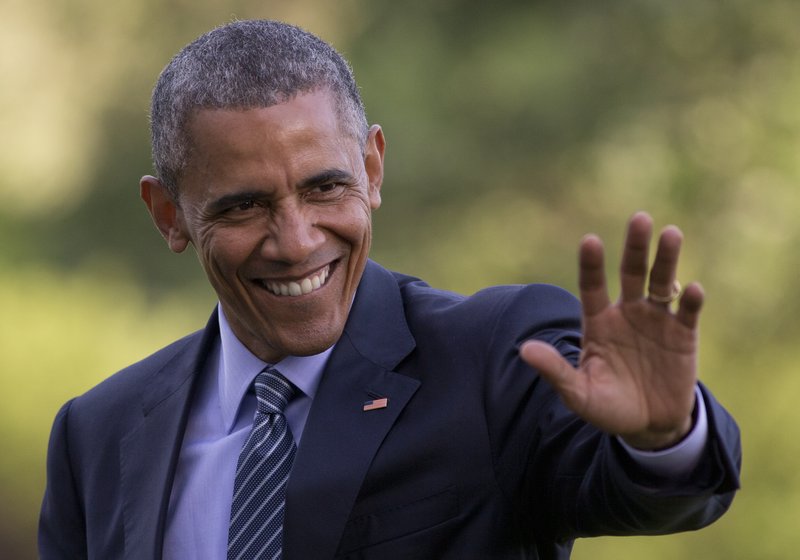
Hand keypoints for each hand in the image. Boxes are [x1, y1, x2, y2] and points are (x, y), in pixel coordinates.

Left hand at [520, 212, 702, 449]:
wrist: (648, 426)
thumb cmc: (607, 407)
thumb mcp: (579, 393)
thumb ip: (555, 371)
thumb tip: (524, 350)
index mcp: (598, 322)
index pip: (592, 287)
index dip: (592, 266)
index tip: (590, 241)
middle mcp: (626, 313)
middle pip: (631, 273)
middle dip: (635, 246)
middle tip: (640, 218)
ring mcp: (656, 321)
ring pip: (661, 282)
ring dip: (666, 259)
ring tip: (671, 234)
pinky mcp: (683, 335)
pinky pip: (687, 312)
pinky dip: (690, 300)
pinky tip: (692, 290)